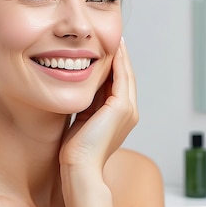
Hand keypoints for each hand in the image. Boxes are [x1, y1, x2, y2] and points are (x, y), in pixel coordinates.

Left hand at [59, 38, 137, 171]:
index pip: (120, 84)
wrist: (79, 167)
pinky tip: (113, 50)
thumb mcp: (82, 120)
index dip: (115, 66)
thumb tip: (77, 90)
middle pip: (126, 77)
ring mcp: (128, 110)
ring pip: (126, 75)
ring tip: (116, 40)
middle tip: (115, 39)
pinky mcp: (120, 108)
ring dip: (121, 56)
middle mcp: (129, 112)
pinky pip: (121, 78)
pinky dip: (118, 62)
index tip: (107, 50)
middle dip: (121, 57)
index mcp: (120, 116)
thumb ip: (86, 105)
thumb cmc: (76, 150)